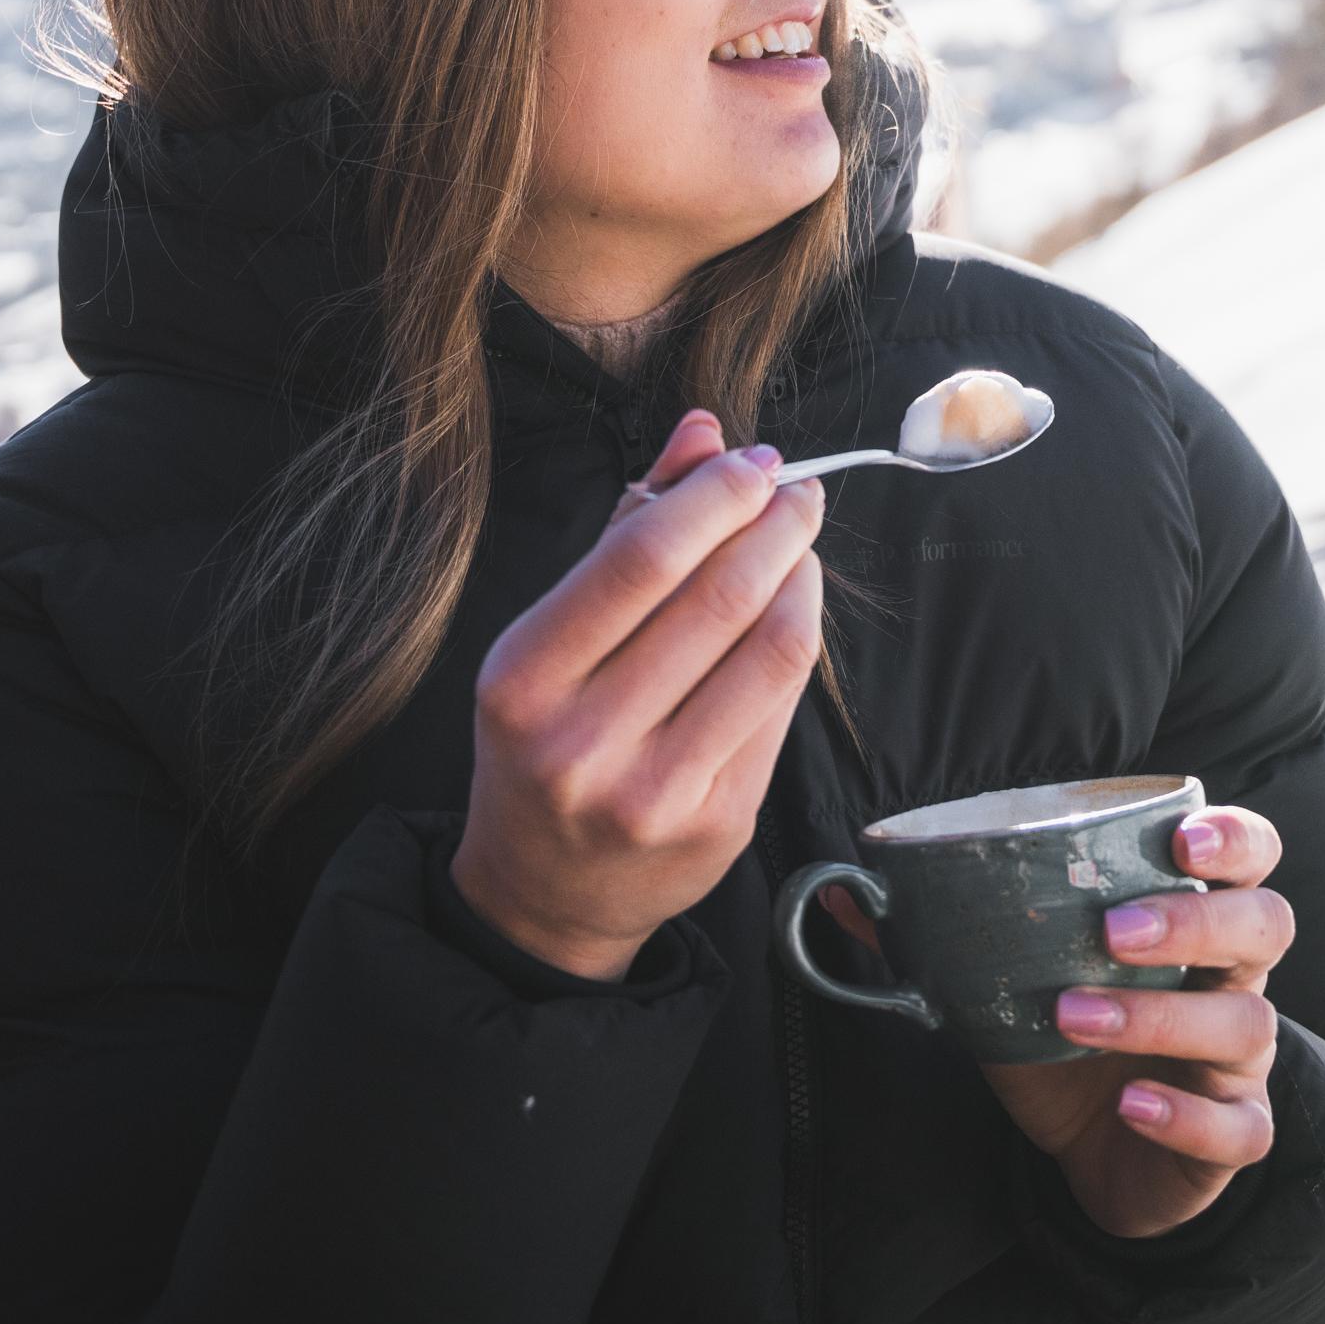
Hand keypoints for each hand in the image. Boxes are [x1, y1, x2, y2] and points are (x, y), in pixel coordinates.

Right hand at [452, 409, 823, 981]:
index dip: (715, 496)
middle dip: (773, 523)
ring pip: (766, 650)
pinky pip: (781, 705)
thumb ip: (626, 528)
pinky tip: (796, 604)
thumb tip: (704, 430)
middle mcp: (584, 742)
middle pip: (715, 598)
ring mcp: (655, 793)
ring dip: (801, 573)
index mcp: (523, 680)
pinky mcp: (717, 825)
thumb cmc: (544, 738)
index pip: (640, 561)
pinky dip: (800, 636)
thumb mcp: (547, 636)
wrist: (544, 893)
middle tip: (796, 489)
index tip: (754, 461)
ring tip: (801, 538)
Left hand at [982, 807, 1294, 1238]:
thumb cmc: (1067, 1049)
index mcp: (1193, 926)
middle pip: (1266, 925)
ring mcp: (1240, 1063)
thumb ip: (941, 937)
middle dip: (1198, 920)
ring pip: (1246, 1024)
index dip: (1235, 839)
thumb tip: (840, 890)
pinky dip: (1186, 1115)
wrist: (1095, 1161)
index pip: (1250, 858)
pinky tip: (1132, 1104)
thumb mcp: (1007, 989)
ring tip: (1076, 1017)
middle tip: (1112, 930)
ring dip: (1159, 1016)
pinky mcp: (1234, 1135)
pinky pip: (1239, 1128)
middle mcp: (1232, 982)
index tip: (1183, 839)